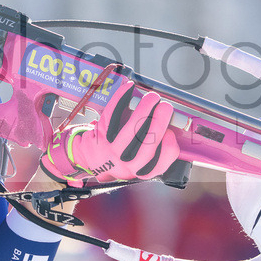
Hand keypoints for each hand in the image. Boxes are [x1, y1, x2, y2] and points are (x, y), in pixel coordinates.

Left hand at [40, 79, 178, 185]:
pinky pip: (111, 115)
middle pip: (146, 145)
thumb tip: (171, 124)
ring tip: (152, 97)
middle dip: (159, 123)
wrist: (88, 159)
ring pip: (130, 131)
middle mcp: (125, 165)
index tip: (171, 133)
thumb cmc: (120, 156)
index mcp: (140, 171)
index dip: (168, 149)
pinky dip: (121, 99)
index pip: (159, 165)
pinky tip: (129, 88)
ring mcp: (110, 152)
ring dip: (143, 110)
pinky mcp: (98, 137)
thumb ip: (155, 149)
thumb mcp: (137, 162)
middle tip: (166, 106)